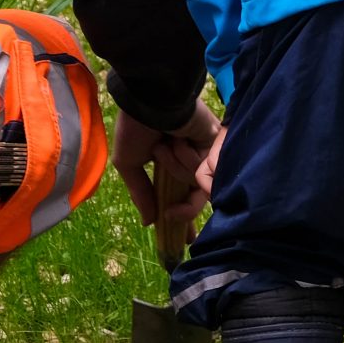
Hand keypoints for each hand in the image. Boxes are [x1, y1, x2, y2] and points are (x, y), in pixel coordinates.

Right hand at [113, 109, 213, 228]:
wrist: (151, 101)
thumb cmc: (135, 128)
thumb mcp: (128, 163)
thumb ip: (140, 193)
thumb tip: (148, 222)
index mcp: (167, 164)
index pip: (178, 195)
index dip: (182, 217)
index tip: (184, 241)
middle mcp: (187, 160)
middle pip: (194, 196)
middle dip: (186, 211)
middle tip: (177, 221)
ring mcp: (202, 152)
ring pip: (195, 180)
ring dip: (176, 164)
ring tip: (165, 143)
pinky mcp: (215, 143)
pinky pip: (204, 166)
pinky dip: (187, 156)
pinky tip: (179, 138)